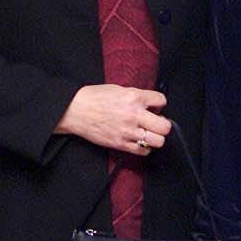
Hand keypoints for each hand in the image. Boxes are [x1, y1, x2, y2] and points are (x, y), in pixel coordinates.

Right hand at [55, 84, 170, 155]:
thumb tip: (150, 104)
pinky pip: (143, 151)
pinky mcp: (121, 144)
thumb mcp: (119, 89)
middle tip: (155, 123)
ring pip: (158, 141)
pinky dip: (144, 147)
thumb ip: (136, 96)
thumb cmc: (94, 97)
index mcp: (134, 97)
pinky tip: (138, 141)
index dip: (160, 104)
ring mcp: (128, 131)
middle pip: (165, 126)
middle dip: (163, 124)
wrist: (75, 110)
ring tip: (147, 133)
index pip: (162, 101)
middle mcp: (134, 115)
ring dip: (155, 137)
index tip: (155, 107)